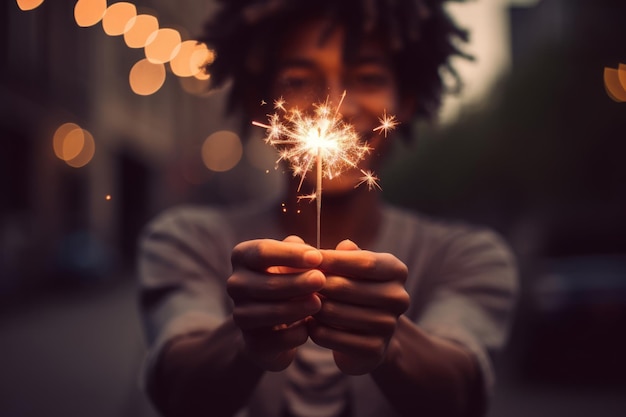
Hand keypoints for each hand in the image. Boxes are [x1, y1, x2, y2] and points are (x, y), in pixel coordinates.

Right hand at [227, 236, 324, 370]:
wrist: (271, 323)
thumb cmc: (286, 280)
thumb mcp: (291, 261)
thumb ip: (299, 252)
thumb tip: (311, 251)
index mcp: (242, 257)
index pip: (263, 252)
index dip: (291, 255)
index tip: (318, 257)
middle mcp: (235, 284)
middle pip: (267, 284)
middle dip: (297, 282)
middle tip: (322, 280)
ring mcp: (240, 315)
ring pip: (271, 312)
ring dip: (297, 307)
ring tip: (319, 302)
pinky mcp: (252, 343)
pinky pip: (277, 338)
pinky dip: (296, 333)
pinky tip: (310, 326)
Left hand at [308, 240, 409, 374]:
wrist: (368, 334)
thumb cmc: (354, 289)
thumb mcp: (352, 266)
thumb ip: (344, 254)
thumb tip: (338, 247)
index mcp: (396, 271)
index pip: (363, 262)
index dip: (332, 259)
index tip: (307, 258)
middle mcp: (399, 298)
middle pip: (345, 287)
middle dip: (315, 284)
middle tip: (294, 282)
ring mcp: (388, 326)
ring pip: (334, 312)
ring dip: (311, 306)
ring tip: (299, 301)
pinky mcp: (374, 349)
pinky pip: (330, 336)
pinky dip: (314, 329)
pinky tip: (309, 323)